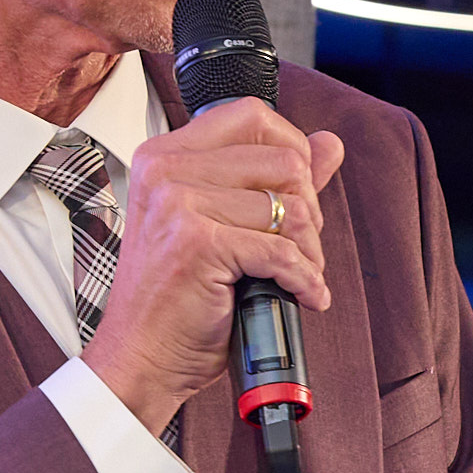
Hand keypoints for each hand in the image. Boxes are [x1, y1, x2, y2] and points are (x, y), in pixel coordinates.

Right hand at [83, 98, 344, 436]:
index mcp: (166, 155)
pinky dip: (305, 280)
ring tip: (294, 276)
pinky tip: (303, 296)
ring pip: (289, 208)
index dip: (293, 152)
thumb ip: (276, 179)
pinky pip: (283, 251)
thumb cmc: (181, 298)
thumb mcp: (226, 225)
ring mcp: (177, 203)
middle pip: (284, 161)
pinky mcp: (196, 242)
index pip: (252, 115)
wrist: (142, 357)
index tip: (296, 195)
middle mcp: (166, 169)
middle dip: (309, 211)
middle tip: (297, 249)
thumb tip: (330, 143)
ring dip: (308, 252)